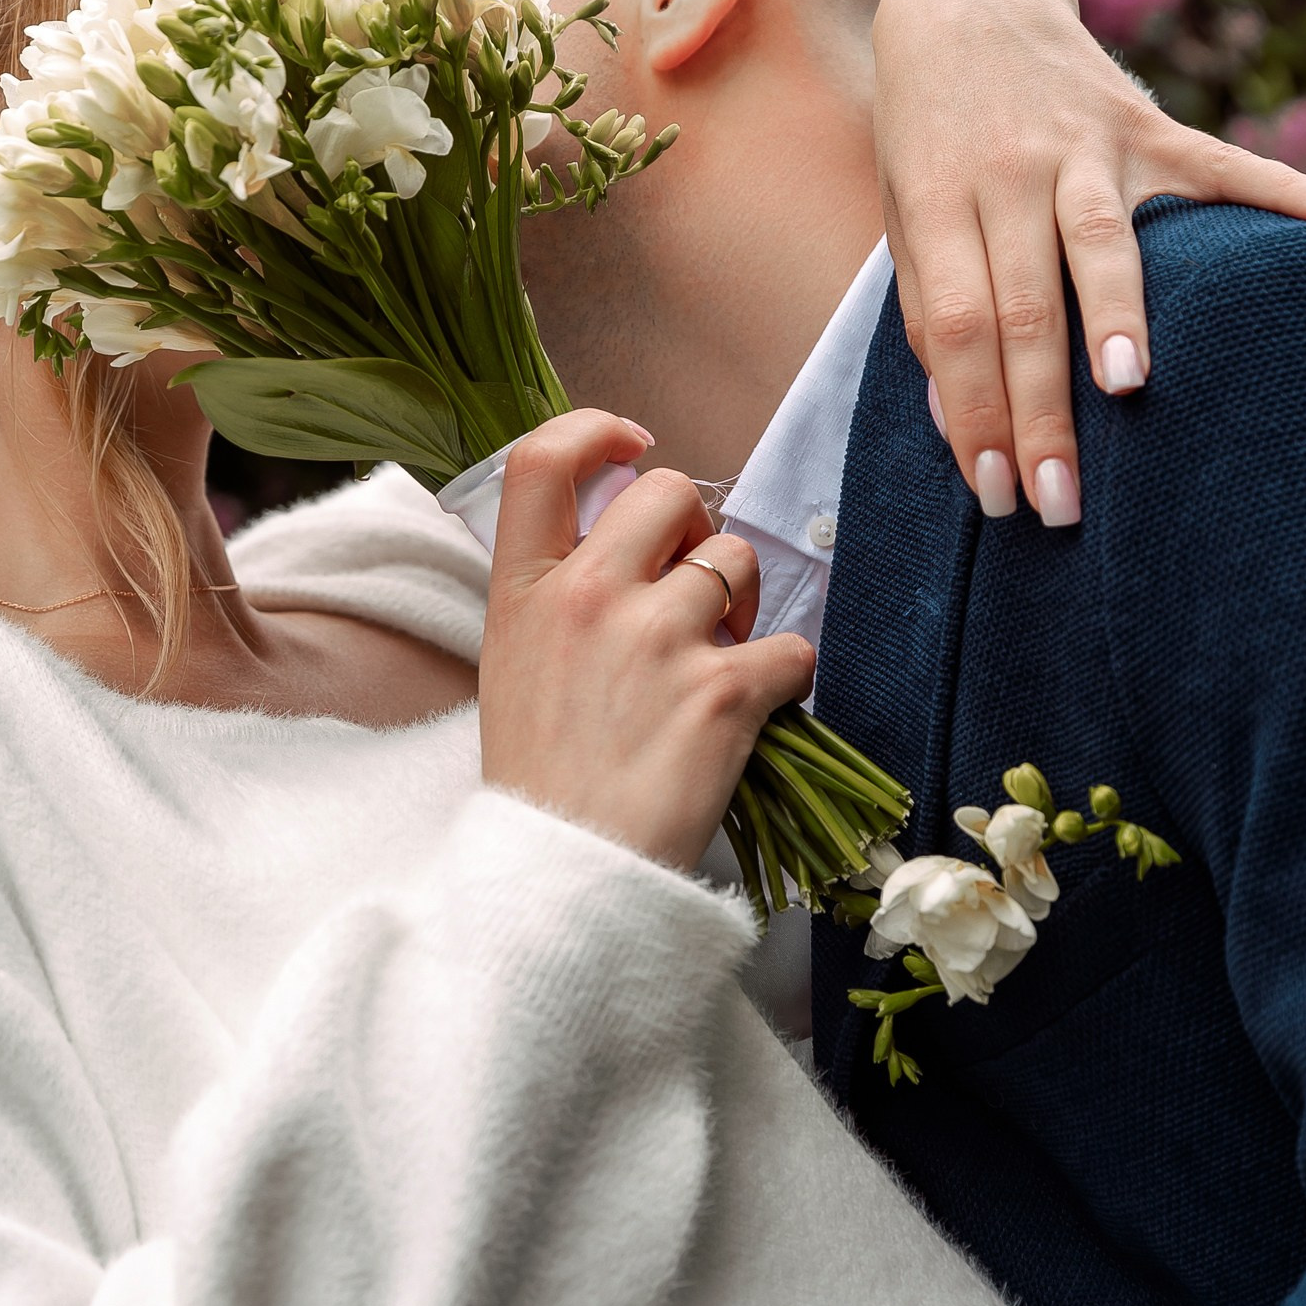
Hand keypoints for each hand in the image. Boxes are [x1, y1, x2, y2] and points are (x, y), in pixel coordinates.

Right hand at [479, 412, 814, 874]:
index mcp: (523, 591)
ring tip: (713, 667)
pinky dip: (785, 678)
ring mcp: (655, 639)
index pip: (542, 460)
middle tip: (691, 591)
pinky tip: (753, 715)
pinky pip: (791, 645)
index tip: (631, 443)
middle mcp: (586, 596)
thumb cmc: (544, 781)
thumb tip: (633, 548)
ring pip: (738, 560)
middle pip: (667, 490)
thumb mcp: (513, 667)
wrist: (568, 875)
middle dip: (694, 527)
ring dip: (742, 606)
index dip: (594, 429)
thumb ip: (559, 596)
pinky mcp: (721, 690)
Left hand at [870, 0, 1305, 522]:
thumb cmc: (931, 140)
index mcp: (939, 202)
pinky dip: (1285, 191)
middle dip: (1043, 410)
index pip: (958, 327)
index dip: (973, 411)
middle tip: (1059, 500)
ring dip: (1119, 315)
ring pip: (1104, 240)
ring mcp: (1084, 145)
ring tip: (1132, 388)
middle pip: (1026, 305)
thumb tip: (956, 423)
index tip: (993, 489)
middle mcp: (1012, 172)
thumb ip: (934, 308)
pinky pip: (1220, 166)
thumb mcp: (908, 213)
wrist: (962, 7)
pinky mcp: (1146, 124)